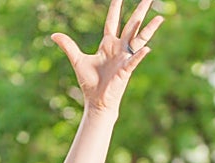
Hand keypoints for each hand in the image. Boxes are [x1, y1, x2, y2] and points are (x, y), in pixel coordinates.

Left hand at [51, 0, 163, 115]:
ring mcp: (125, 58)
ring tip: (160, 18)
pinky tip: (147, 49)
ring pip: (139, 39)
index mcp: (107, 44)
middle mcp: (119, 48)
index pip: (112, 21)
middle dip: (139, 11)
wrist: (96, 101)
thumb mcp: (77, 60)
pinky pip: (134, 60)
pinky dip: (140, 55)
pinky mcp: (126, 70)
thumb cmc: (89, 82)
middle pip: (131, 25)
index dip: (115, 8)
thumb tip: (53, 35)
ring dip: (149, 29)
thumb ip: (68, 46)